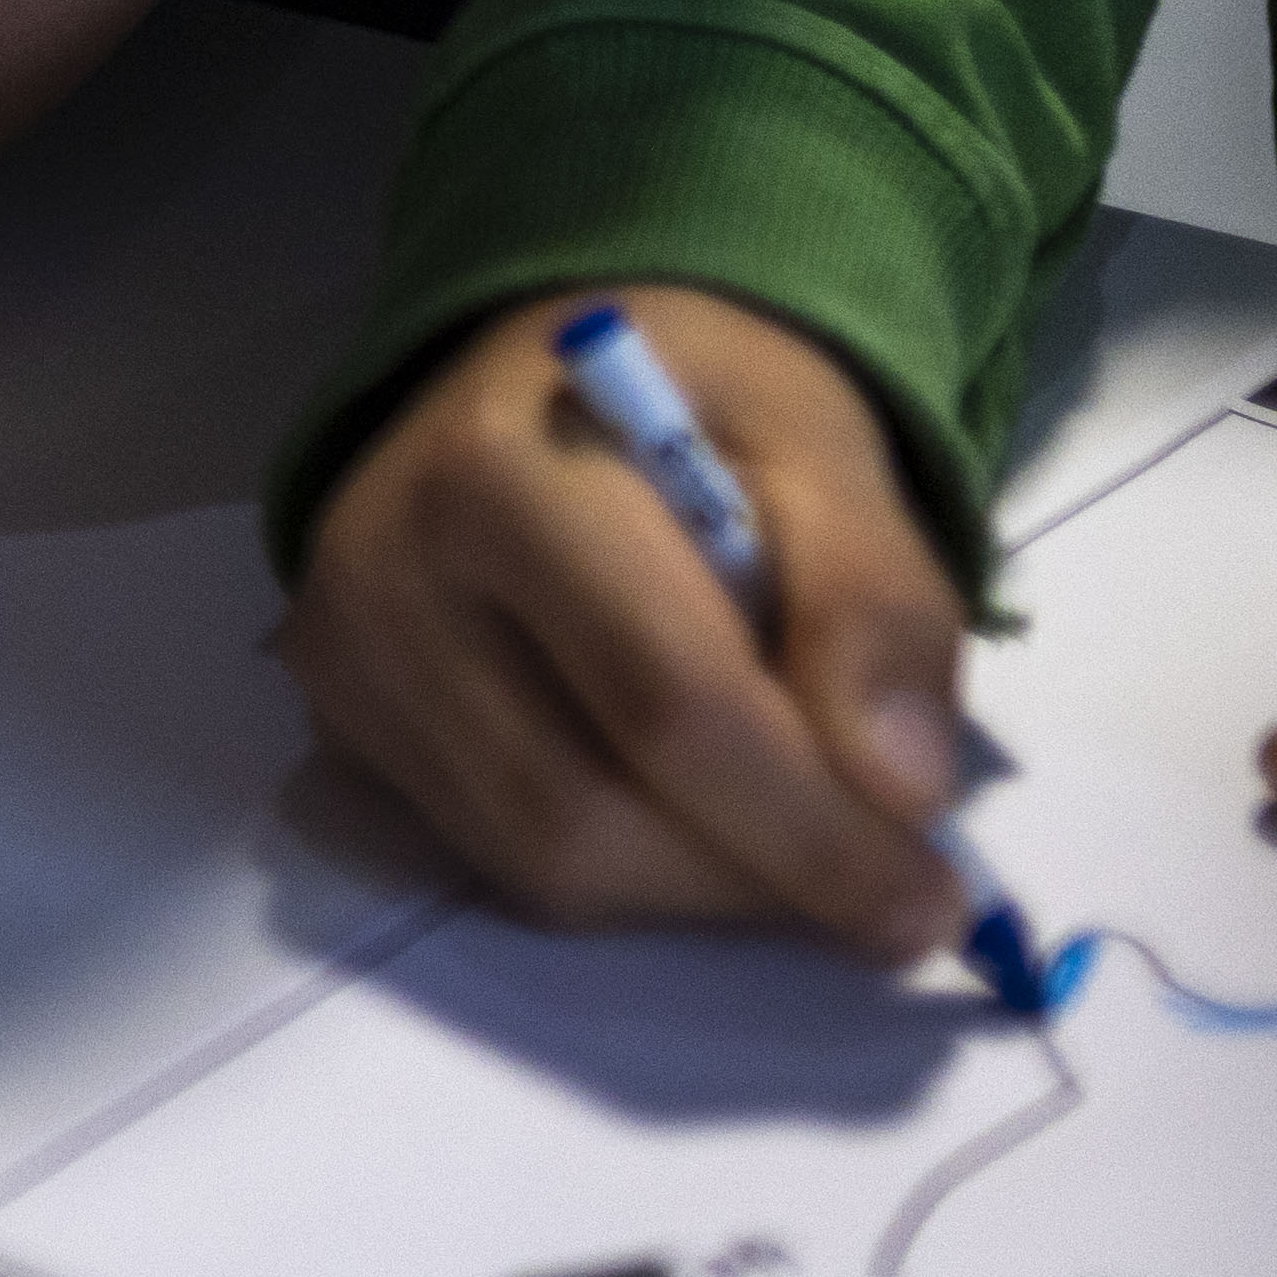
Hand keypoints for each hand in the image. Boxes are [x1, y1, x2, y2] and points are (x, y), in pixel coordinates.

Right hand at [282, 286, 973, 959]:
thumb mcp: (824, 449)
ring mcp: (343, 663)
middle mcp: (379, 575)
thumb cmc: (697, 412)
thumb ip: (877, 601)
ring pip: (544, 865)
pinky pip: (501, 862)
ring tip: (792, 835)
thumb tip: (901, 790)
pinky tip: (688, 803)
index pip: (665, 703)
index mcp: (495, 473)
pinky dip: (629, 874)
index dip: (814, 829)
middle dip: (763, 879)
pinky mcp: (340, 726)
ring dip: (702, 890)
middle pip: (589, 814)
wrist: (549, 380)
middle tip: (888, 896)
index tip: (936, 897)